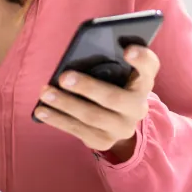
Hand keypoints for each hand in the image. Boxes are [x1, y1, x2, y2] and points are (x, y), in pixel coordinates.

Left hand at [35, 45, 160, 162]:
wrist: (118, 119)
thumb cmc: (112, 84)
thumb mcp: (116, 71)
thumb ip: (107, 60)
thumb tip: (77, 54)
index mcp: (143, 81)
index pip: (150, 67)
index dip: (141, 58)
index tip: (127, 50)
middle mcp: (138, 107)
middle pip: (115, 98)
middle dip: (87, 88)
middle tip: (64, 77)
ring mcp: (123, 128)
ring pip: (93, 117)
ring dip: (66, 105)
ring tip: (45, 93)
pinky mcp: (105, 141)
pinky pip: (79, 131)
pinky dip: (58, 120)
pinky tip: (42, 111)